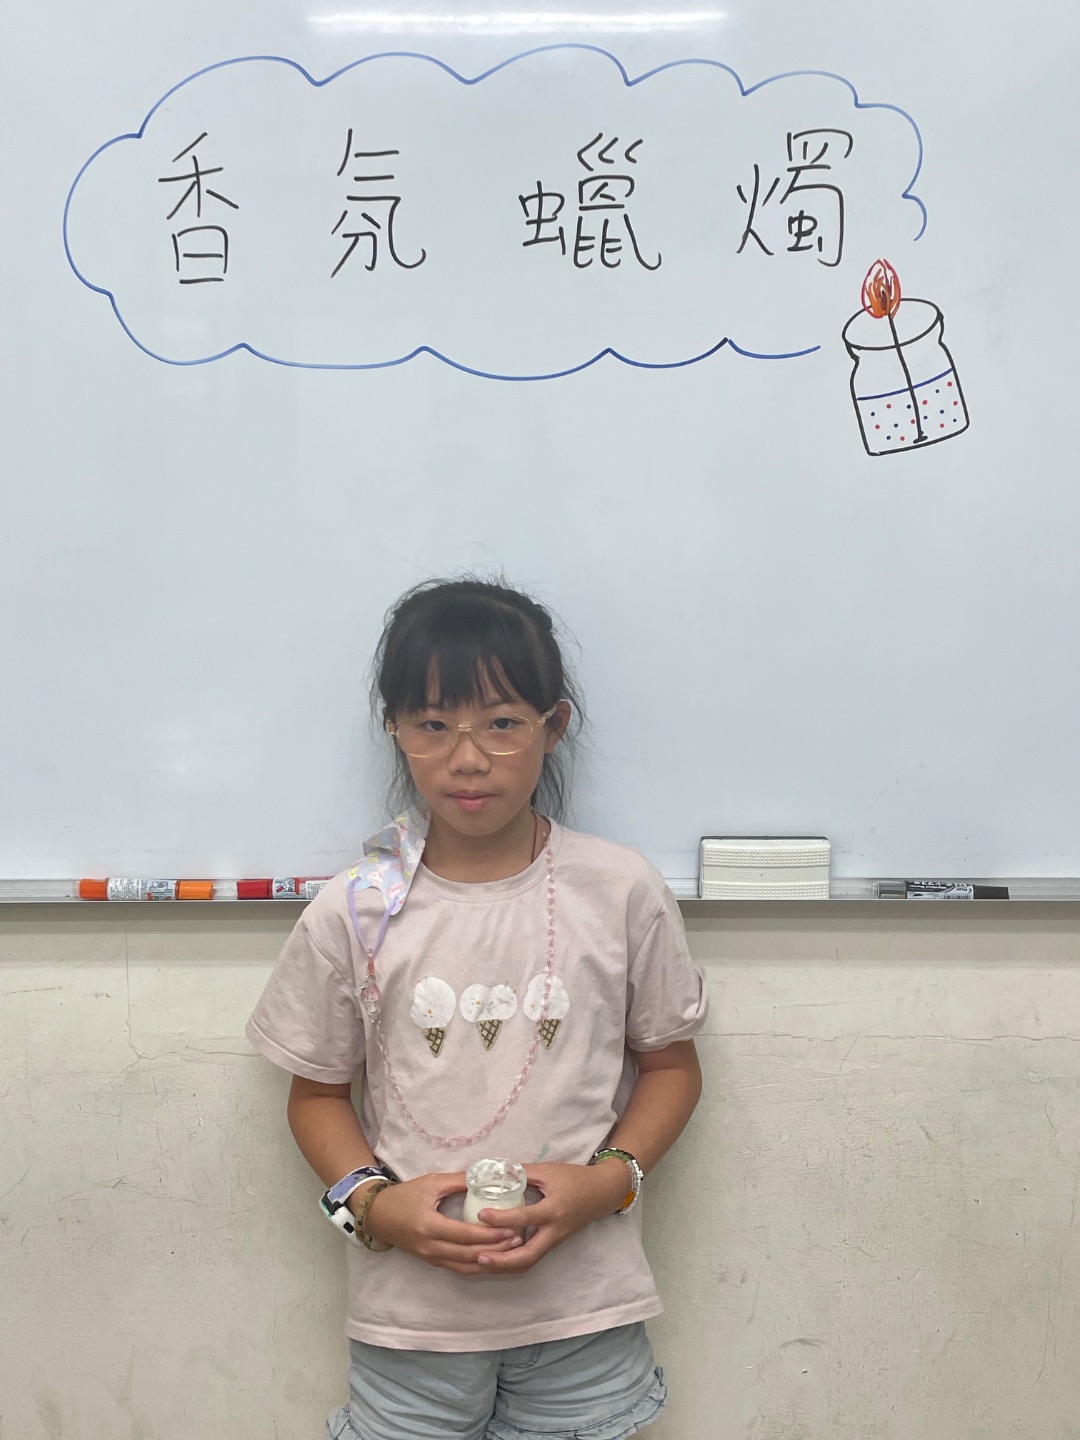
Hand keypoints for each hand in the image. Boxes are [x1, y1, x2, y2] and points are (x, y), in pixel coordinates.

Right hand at [360, 1172, 523, 1275]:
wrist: (378, 1215)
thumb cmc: (405, 1195)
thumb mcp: (432, 1182)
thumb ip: (459, 1181)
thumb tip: (487, 1176)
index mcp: (429, 1226)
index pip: (465, 1235)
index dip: (490, 1235)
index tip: (512, 1229)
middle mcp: (430, 1247)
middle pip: (469, 1255)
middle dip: (496, 1250)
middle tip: (519, 1241)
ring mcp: (430, 1258)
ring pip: (465, 1267)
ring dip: (490, 1262)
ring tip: (512, 1252)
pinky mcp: (432, 1262)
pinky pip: (458, 1268)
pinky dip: (478, 1266)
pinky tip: (494, 1259)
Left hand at [471, 1160, 630, 1273]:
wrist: (602, 1192)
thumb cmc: (575, 1178)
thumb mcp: (548, 1171)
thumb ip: (522, 1173)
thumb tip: (494, 1173)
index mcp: (553, 1210)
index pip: (525, 1218)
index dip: (502, 1218)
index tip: (481, 1214)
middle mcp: (554, 1231)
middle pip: (528, 1256)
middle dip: (502, 1261)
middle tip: (479, 1257)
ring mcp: (555, 1241)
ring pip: (529, 1262)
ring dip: (506, 1265)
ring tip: (482, 1262)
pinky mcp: (553, 1244)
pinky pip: (533, 1258)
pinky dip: (514, 1261)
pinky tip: (497, 1257)